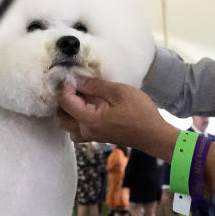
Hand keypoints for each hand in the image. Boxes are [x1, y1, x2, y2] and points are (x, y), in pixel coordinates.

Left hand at [56, 77, 176, 157]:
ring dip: (67, 112)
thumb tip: (78, 80)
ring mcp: (91, 137)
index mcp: (90, 119)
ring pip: (67, 126)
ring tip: (78, 97)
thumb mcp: (119, 92)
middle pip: (61, 116)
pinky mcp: (96, 138)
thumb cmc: (140, 113)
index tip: (74, 77)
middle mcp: (86, 131)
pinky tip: (87, 108)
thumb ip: (96, 85)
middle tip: (74, 86)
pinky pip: (76, 130)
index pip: (65, 102)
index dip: (66, 87)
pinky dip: (75, 119)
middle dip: (63, 100)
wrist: (153, 135)